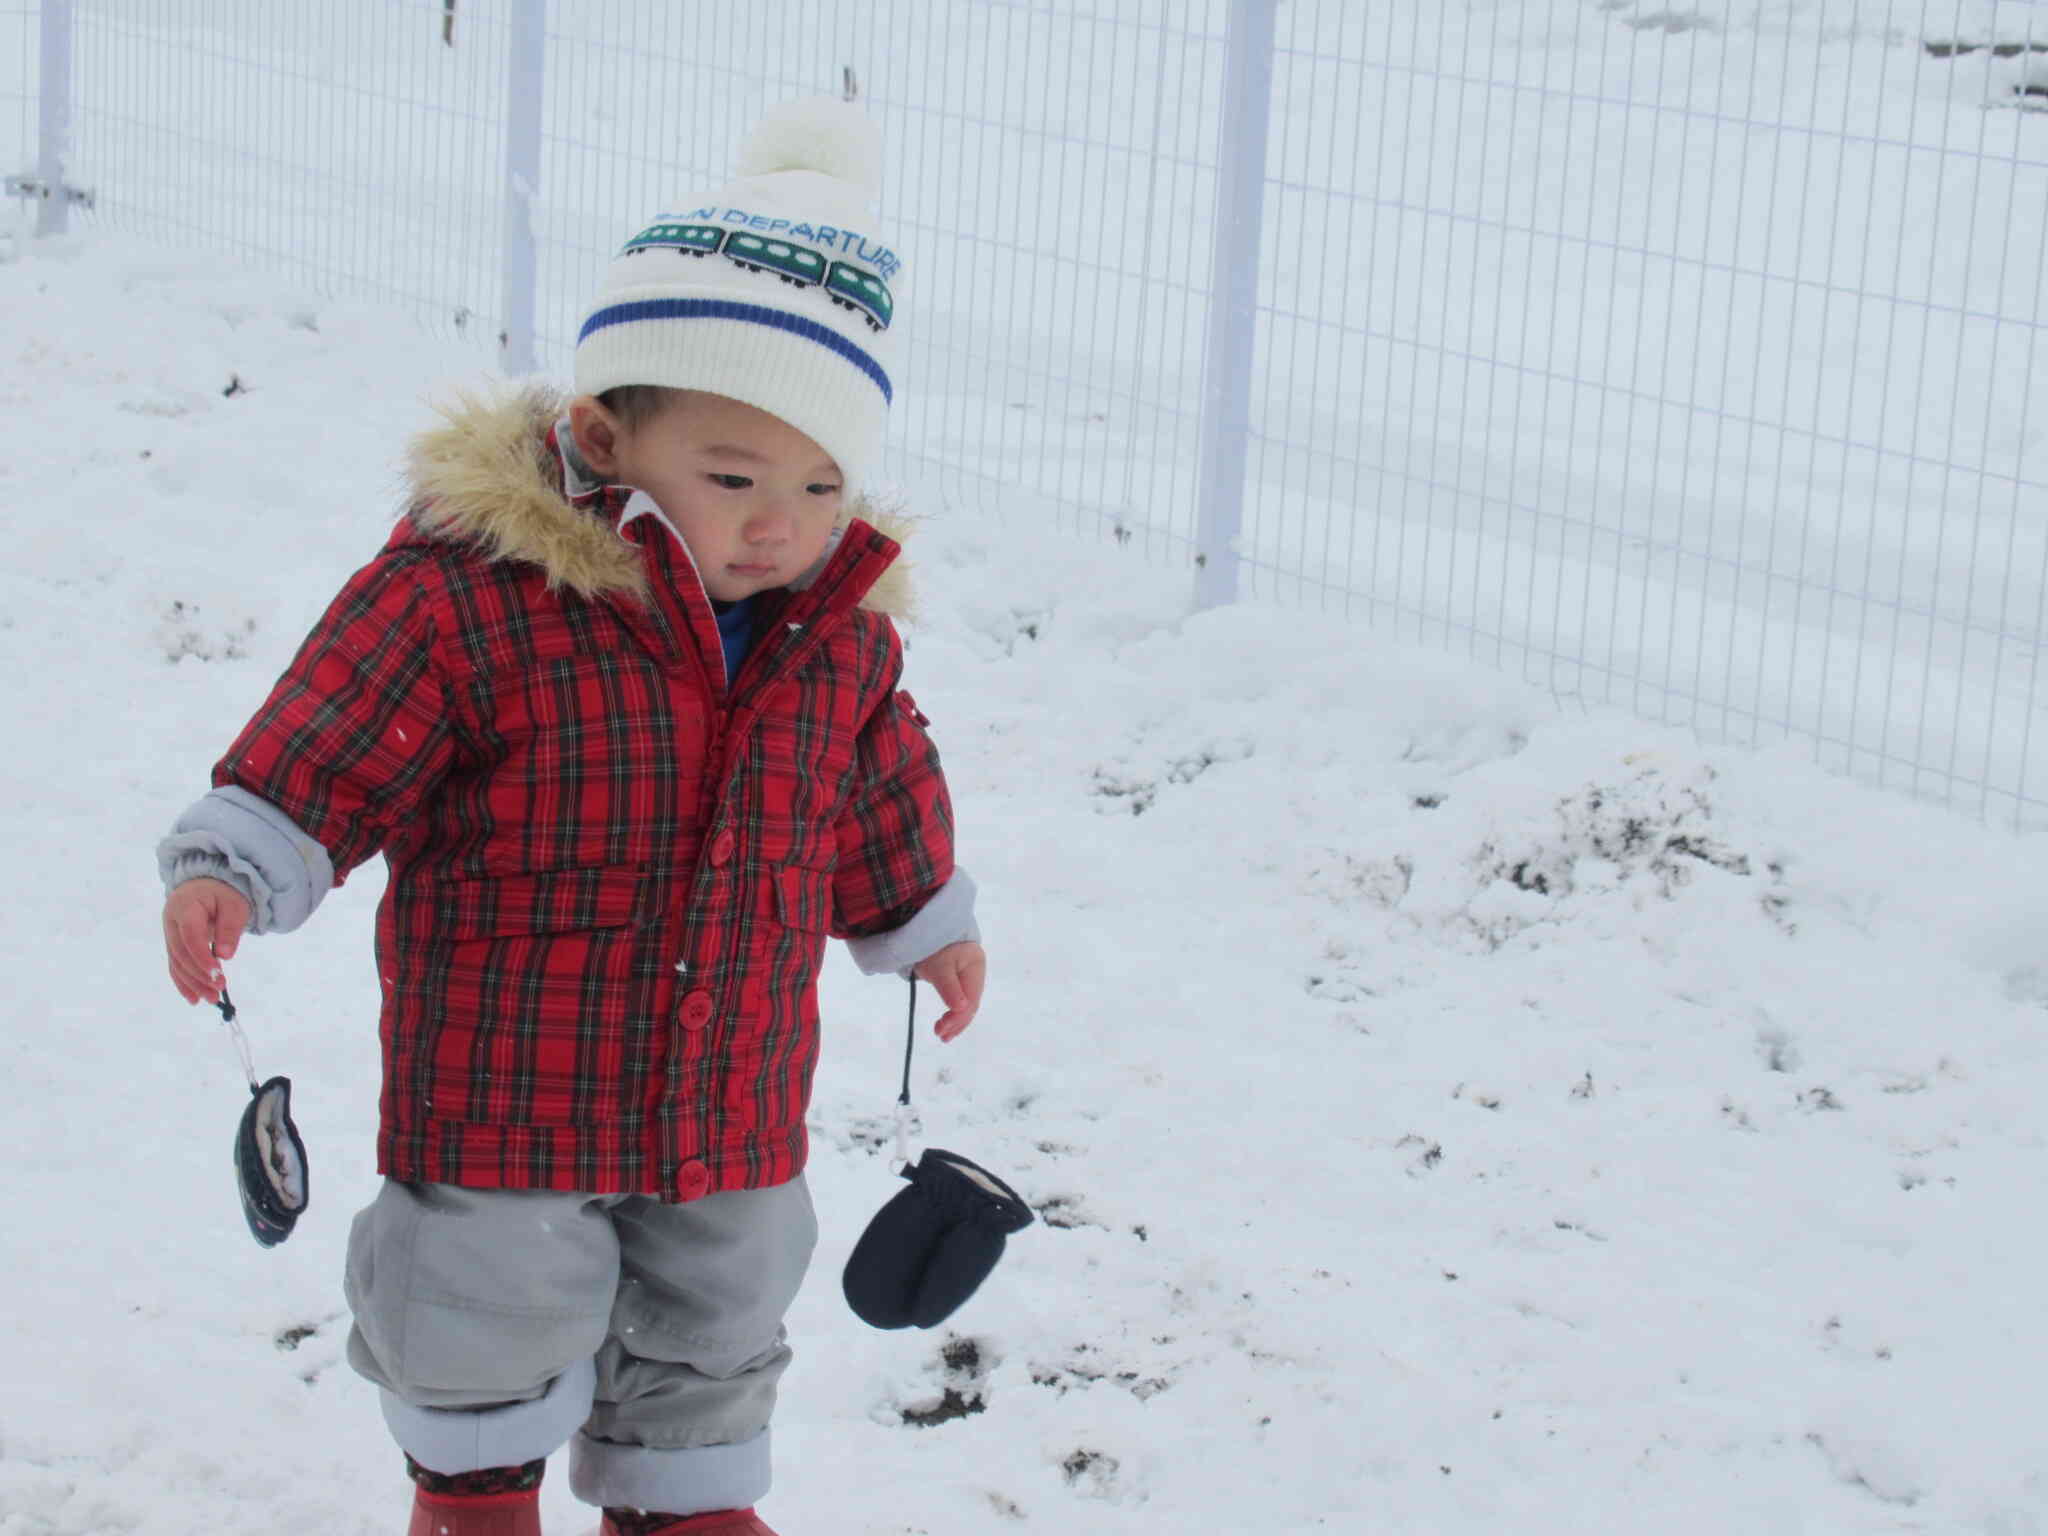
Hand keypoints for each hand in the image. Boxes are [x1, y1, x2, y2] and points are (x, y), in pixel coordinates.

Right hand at [163, 877, 251, 1004]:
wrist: (205, 884)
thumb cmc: (223, 893)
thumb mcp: (234, 905)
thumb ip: (229, 929)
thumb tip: (225, 956)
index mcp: (185, 907)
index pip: (190, 937)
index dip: (202, 958)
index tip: (217, 974)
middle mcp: (171, 922)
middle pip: (181, 953)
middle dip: (198, 975)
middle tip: (217, 991)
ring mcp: (169, 933)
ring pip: (176, 962)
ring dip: (192, 983)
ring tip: (211, 999)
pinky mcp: (173, 943)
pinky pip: (175, 964)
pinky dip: (184, 982)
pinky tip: (194, 998)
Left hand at [913, 940, 985, 1042]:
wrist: (924, 926)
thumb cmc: (932, 945)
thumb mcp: (938, 967)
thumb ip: (949, 988)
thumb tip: (961, 1009)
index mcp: (976, 966)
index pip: (971, 999)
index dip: (958, 1018)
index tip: (942, 1029)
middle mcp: (976, 972)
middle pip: (971, 1003)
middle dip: (957, 1022)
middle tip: (941, 1036)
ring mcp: (968, 975)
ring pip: (966, 1003)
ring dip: (955, 1020)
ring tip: (942, 1035)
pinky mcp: (958, 978)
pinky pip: (960, 999)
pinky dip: (953, 1012)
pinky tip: (946, 1023)